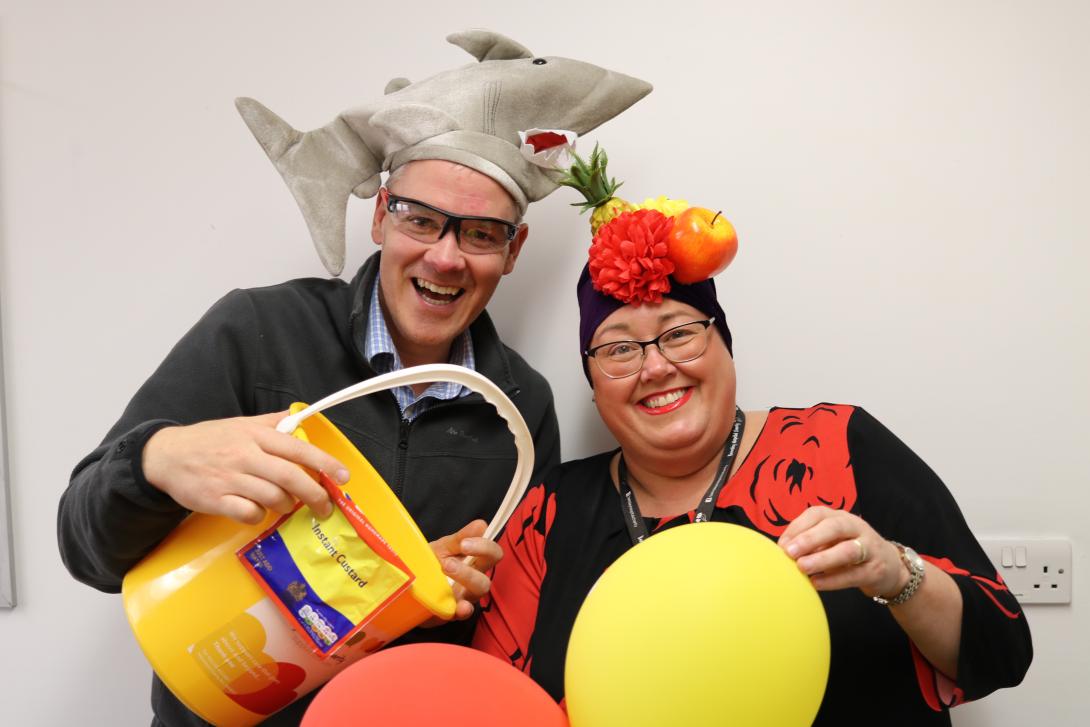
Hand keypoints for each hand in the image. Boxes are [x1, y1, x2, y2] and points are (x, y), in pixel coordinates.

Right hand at [142, 411, 347, 523]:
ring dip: (287, 505)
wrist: (166, 455)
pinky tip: (257, 511)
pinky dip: (259, 516)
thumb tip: (300, 418)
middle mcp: (245, 455)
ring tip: (287, 505)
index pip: (298, 449)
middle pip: (290, 477)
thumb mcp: (241, 424)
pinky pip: (249, 513)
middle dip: (314, 494)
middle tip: (325, 506)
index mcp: (256, 435)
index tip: (343, 476)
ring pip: (273, 497)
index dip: (325, 464)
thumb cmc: (210, 440)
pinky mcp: (216, 499)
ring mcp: (230, 478)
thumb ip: (272, 423)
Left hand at [424, 519, 503, 623]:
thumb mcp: (441, 547)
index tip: (464, 543)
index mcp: (474, 559)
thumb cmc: (430, 563)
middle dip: (478, 556)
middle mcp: (475, 577)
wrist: (409, 586)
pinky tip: (460, 606)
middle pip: (490, 568)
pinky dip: (464, 610)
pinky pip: (464, 613)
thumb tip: (481, 525)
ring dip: (467, 576)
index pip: (492, 551)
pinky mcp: (453, 611)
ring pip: (480, 588)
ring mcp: (466, 595)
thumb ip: (459, 538)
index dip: (484, 545)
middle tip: (456, 551)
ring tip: (446, 568)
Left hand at [778, 506, 907, 598]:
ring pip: (847, 551)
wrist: (888, 566)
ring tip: (802, 568)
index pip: (816, 514)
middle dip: (810, 539)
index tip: (781, 545)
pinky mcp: (876, 569)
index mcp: (839, 516)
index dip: (797, 528)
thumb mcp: (829, 540)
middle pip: (834, 527)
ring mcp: (869, 547)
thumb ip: (808, 542)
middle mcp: (855, 527)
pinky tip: (816, 583)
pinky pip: (854, 574)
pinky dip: (834, 580)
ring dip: (822, 559)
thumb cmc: (848, 549)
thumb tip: (781, 550)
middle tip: (790, 552)